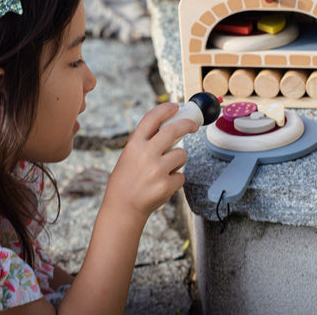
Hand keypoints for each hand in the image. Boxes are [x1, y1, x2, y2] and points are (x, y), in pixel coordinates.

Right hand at [104, 103, 194, 220]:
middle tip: (194, 125)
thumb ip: (146, 143)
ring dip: (178, 161)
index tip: (175, 106)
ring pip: (181, 154)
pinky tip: (162, 186)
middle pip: (174, 130)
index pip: (152, 118)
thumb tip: (171, 128)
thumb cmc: (126, 181)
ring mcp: (157, 169)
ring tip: (163, 172)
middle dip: (188, 124)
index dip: (165, 109)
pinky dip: (176, 180)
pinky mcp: (166, 184)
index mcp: (134, 145)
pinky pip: (181, 175)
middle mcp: (146, 154)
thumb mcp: (129, 156)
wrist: (122, 209)